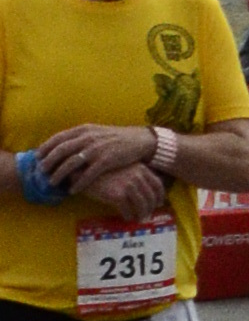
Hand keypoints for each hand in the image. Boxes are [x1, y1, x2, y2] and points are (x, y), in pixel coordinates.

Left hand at [36, 122, 153, 194]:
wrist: (139, 140)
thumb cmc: (115, 138)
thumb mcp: (96, 132)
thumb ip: (80, 137)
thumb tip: (62, 146)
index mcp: (84, 129)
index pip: (59, 138)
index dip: (46, 147)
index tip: (37, 156)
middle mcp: (88, 138)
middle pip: (61, 150)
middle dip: (49, 162)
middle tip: (41, 171)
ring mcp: (97, 149)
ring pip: (71, 163)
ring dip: (59, 174)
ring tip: (53, 182)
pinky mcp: (106, 161)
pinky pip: (88, 174)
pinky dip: (78, 183)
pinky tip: (73, 190)